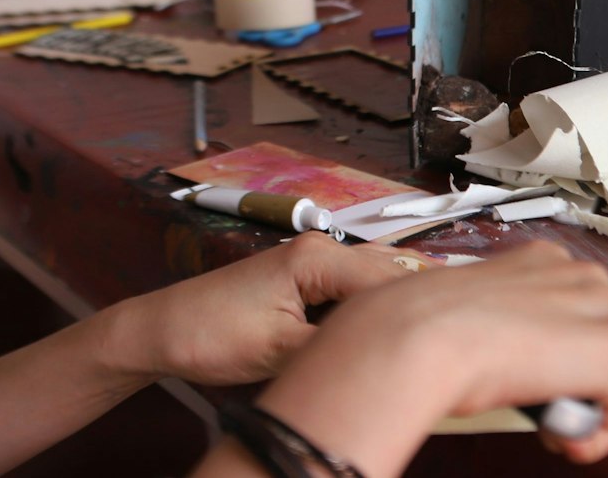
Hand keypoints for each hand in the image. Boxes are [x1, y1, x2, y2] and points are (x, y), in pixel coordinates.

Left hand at [102, 233, 416, 386]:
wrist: (162, 331)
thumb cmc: (210, 335)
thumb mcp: (280, 352)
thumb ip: (337, 349)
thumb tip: (386, 357)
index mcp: (317, 257)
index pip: (390, 281)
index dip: (419, 313)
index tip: (444, 343)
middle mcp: (321, 250)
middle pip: (389, 277)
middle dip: (412, 309)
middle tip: (442, 345)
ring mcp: (314, 264)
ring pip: (374, 284)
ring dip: (394, 310)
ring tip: (424, 339)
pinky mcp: (305, 283)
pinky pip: (354, 292)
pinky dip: (371, 312)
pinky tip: (389, 334)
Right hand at [256, 243, 607, 471]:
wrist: (422, 337)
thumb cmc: (417, 324)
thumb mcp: (462, 310)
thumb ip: (491, 322)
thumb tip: (489, 350)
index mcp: (541, 258)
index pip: (577, 308)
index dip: (561, 352)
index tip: (533, 378)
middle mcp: (579, 273)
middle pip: (607, 334)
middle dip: (582, 377)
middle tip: (542, 406)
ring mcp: (604, 308)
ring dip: (591, 402)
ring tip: (547, 421)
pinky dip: (601, 432)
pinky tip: (562, 440)